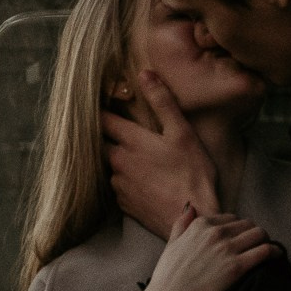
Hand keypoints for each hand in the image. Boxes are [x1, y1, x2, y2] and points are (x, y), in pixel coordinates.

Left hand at [104, 70, 220, 237]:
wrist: (191, 217)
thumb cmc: (191, 173)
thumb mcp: (181, 132)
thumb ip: (162, 102)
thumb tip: (145, 74)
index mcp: (130, 142)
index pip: (103, 120)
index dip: (100, 110)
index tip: (98, 103)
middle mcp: (117, 162)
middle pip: (103, 143)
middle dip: (108, 136)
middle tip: (121, 131)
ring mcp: (118, 185)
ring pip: (111, 165)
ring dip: (120, 160)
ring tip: (140, 159)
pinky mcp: (123, 204)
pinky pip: (119, 186)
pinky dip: (127, 180)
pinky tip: (145, 181)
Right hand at [129, 207, 277, 290]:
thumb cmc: (167, 276)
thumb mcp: (171, 244)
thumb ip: (181, 223)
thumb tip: (190, 207)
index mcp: (199, 225)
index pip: (230, 218)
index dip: (237, 228)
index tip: (240, 237)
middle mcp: (215, 233)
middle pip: (248, 224)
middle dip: (252, 233)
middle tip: (254, 244)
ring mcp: (227, 249)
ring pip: (259, 234)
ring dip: (265, 240)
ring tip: (266, 249)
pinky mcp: (237, 266)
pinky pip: (265, 251)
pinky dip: (274, 251)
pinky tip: (276, 255)